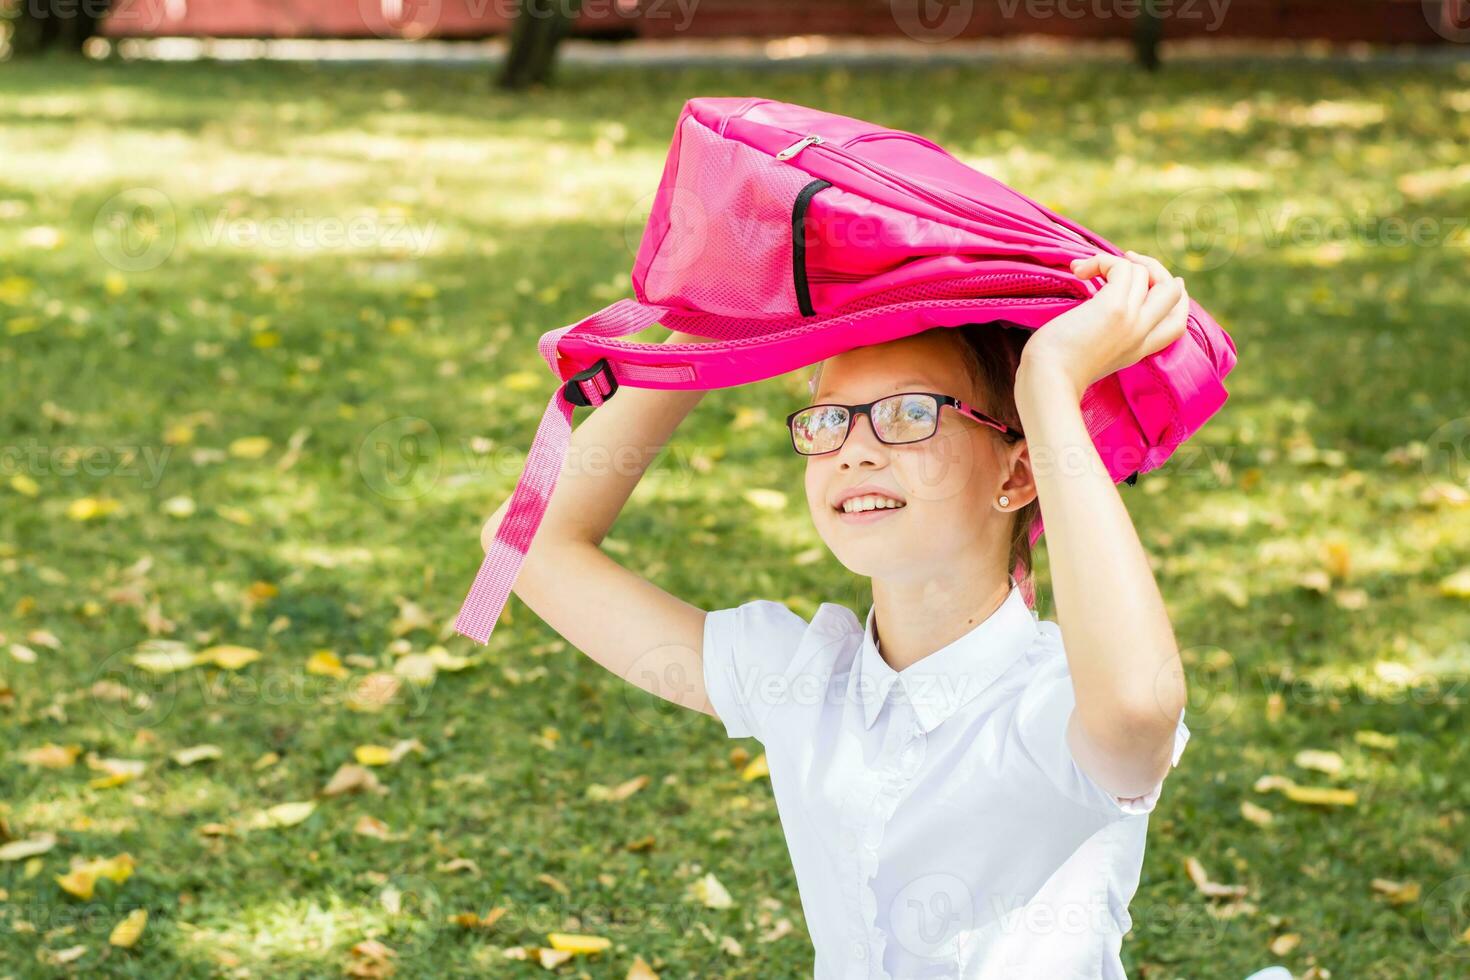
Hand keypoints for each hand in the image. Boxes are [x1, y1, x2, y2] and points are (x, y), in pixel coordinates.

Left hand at [1019, 250, 1189, 399]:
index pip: (1177, 322)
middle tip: (1126, 261)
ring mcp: (1132, 321)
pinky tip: (1079, 271)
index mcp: (1139, 351)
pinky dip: (1101, 261)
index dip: (1172, 296)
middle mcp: (1142, 335)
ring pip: (1145, 274)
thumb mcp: (1091, 356)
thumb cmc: (1055, 371)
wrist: (1047, 382)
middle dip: (1155, 268)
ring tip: (1083, 270)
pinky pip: (1122, 268)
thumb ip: (1105, 338)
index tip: (1151, 279)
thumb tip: (1092, 311)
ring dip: (1114, 262)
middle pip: (1174, 293)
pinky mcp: (1114, 308)